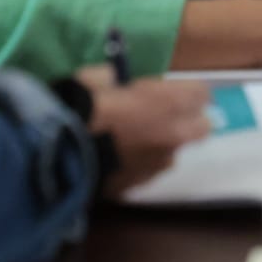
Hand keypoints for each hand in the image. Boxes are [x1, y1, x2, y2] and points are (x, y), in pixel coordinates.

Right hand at [77, 70, 211, 195]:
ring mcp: (160, 163)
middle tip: (163, 114)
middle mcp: (175, 134)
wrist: (59, 155)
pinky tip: (118, 157)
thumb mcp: (96, 77)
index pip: (202, 93)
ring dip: (162, 143)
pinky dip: (140, 162)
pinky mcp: (141, 184)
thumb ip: (115, 77)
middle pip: (203, 126)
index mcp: (171, 103)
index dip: (184, 90)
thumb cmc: (79, 108)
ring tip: (134, 140)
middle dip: (188, 119)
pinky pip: (150, 169)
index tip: (168, 90)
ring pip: (175, 151)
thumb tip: (113, 80)